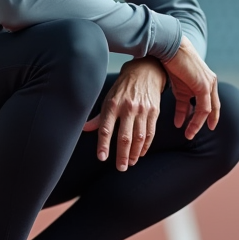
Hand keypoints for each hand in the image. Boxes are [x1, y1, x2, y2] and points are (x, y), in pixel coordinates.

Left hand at [82, 56, 165, 170]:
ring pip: (139, 137)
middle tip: (120, 168)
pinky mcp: (154, 111)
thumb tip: (84, 129)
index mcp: (113, 105)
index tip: (102, 157)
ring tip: (130, 163)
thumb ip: (99, 117)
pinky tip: (140, 153)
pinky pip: (150, 133)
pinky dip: (145, 145)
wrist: (145, 72)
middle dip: (122, 155)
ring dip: (134, 153)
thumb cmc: (123, 87)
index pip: (106, 128)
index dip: (103, 144)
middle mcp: (128, 107)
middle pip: (124, 137)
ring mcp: (142, 110)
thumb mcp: (108, 98)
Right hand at [161, 36, 219, 139]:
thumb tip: (180, 119)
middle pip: (211, 108)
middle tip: (192, 134)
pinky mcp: (204, 86)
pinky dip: (196, 119)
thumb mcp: (178, 87)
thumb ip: (182, 103)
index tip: (195, 127)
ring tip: (188, 134)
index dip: (205, 117)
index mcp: (206, 81)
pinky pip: (203, 108)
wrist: (169, 48)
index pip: (209, 103)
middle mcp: (211, 82)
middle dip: (202, 123)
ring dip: (197, 124)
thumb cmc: (171, 64)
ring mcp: (209, 84)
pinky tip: (187, 126)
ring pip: (207, 110)